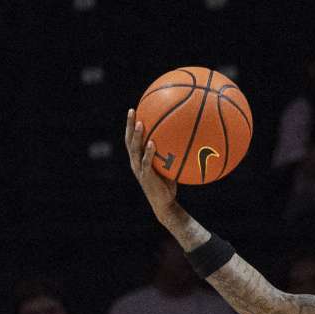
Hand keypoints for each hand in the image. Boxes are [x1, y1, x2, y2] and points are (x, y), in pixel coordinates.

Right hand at [125, 109, 180, 224]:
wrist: (165, 204)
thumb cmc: (168, 184)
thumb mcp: (169, 165)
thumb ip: (171, 152)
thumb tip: (186, 138)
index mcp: (138, 158)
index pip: (131, 139)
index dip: (129, 125)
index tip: (133, 109)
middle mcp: (135, 162)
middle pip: (128, 140)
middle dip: (129, 125)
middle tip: (132, 110)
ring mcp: (139, 169)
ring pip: (135, 150)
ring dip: (136, 136)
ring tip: (139, 123)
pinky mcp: (146, 177)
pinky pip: (146, 162)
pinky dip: (148, 152)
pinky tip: (152, 143)